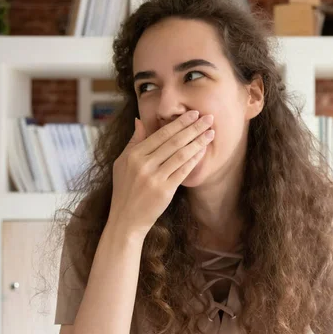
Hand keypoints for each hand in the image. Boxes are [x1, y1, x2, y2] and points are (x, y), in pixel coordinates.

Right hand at [107, 110, 214, 237]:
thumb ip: (133, 141)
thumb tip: (139, 120)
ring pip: (181, 154)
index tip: (193, 114)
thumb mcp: (121, 163)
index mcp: (134, 155)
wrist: (126, 220)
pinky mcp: (164, 190)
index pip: (161, 134)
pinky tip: (203, 150)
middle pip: (174, 141)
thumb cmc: (124, 190)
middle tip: (209, 118)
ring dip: (198, 142)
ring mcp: (154, 178)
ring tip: (211, 132)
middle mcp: (143, 164)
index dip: (179, 123)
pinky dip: (194, 159)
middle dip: (193, 128)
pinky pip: (183, 170)